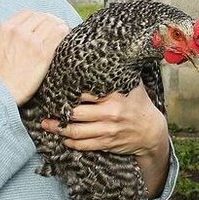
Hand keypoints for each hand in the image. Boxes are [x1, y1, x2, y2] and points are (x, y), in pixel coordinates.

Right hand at [0, 11, 69, 103]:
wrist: (1, 90)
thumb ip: (3, 37)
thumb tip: (13, 33)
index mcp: (6, 28)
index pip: (28, 13)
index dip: (38, 17)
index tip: (43, 23)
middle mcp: (19, 31)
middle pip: (42, 17)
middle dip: (50, 20)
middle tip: (56, 26)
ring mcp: (32, 41)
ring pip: (52, 23)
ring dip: (59, 26)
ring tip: (63, 30)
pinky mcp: (43, 53)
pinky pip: (59, 34)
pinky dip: (64, 33)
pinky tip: (66, 35)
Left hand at [41, 84, 171, 196]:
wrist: (151, 131)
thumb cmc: (139, 104)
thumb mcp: (133, 85)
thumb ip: (119, 73)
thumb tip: (105, 54)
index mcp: (114, 96)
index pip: (86, 92)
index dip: (69, 91)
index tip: (57, 88)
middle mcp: (110, 113)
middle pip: (77, 113)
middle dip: (59, 112)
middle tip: (47, 107)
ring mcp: (107, 130)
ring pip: (77, 131)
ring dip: (59, 129)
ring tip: (47, 124)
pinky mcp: (106, 143)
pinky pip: (84, 145)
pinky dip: (70, 142)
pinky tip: (63, 138)